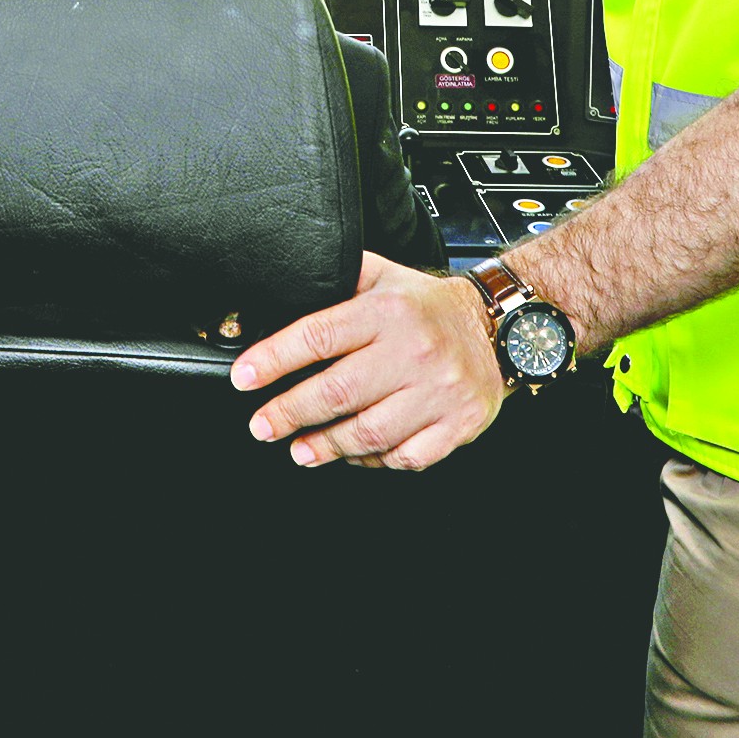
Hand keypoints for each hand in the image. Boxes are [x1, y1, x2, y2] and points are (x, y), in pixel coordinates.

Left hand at [231, 253, 506, 470]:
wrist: (494, 326)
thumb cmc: (424, 306)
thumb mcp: (380, 276)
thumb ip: (334, 282)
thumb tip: (274, 296)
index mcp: (388, 310)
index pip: (318, 335)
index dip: (273, 360)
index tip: (244, 378)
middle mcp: (415, 349)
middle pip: (338, 391)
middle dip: (289, 413)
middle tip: (262, 425)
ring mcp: (440, 391)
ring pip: (369, 431)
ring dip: (326, 446)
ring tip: (299, 449)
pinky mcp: (459, 423)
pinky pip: (405, 455)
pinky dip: (373, 461)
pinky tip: (353, 454)